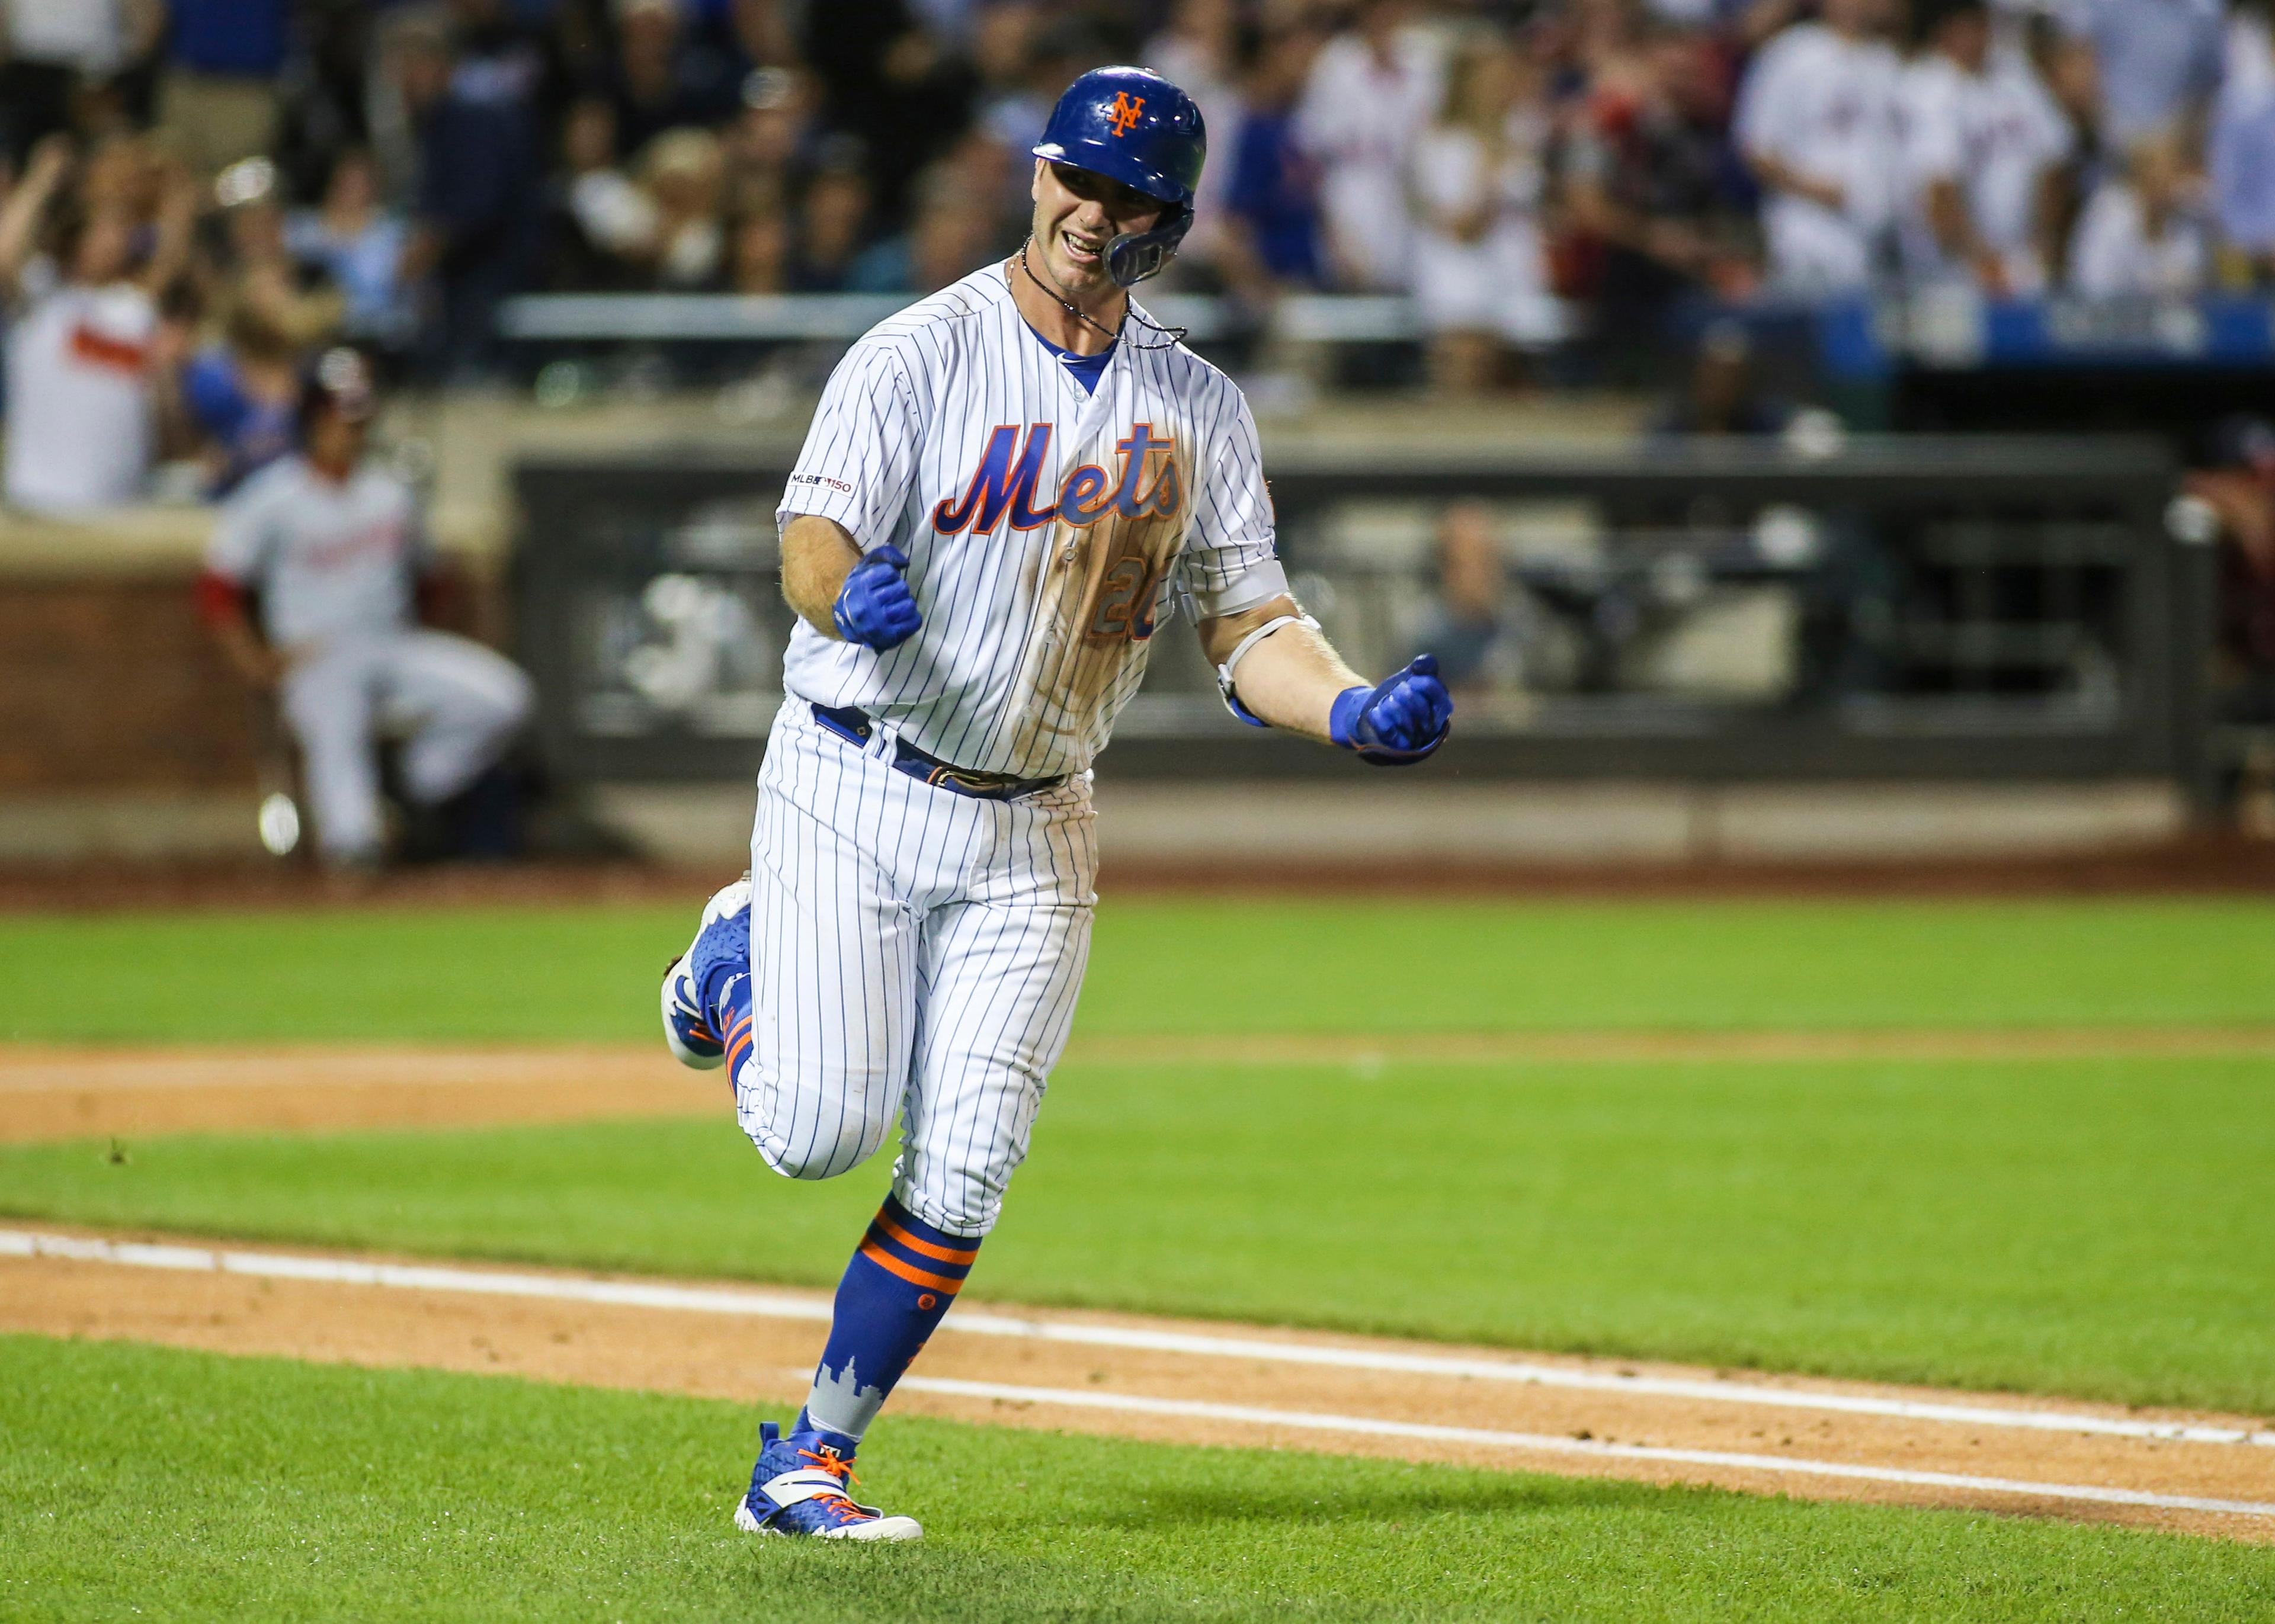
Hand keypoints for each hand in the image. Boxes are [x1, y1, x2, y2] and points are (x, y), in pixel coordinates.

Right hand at [831, 544, 921, 649]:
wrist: (847, 622)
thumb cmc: (861, 590)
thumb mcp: (865, 567)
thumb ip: (884, 555)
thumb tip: (905, 562)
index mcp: (860, 587)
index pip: (889, 572)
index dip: (891, 575)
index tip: (884, 581)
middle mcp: (867, 606)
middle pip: (902, 588)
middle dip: (899, 589)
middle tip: (891, 596)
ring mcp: (877, 624)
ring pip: (909, 605)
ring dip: (906, 604)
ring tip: (897, 606)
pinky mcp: (888, 637)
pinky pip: (915, 622)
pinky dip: (913, 618)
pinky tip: (903, 617)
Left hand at [1329, 655, 1452, 765]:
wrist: (1377, 712)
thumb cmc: (1400, 694)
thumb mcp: (1412, 676)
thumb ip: (1423, 666)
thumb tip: (1421, 663)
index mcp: (1443, 708)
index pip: (1433, 689)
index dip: (1418, 680)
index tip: (1411, 675)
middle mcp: (1432, 728)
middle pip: (1418, 705)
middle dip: (1401, 692)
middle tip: (1395, 691)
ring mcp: (1415, 740)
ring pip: (1402, 718)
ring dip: (1388, 703)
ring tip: (1386, 702)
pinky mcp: (1396, 748)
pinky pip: (1387, 729)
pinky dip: (1377, 715)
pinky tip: (1376, 711)